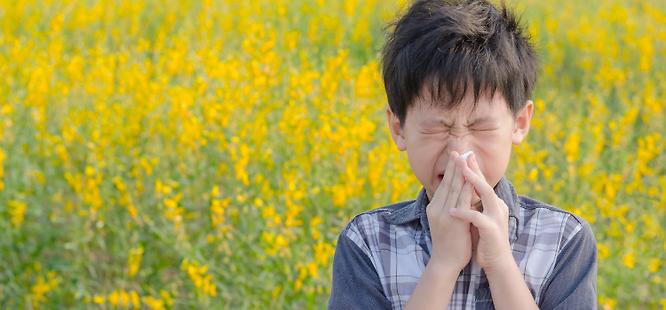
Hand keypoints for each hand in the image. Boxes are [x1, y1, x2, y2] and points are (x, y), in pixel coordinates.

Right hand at [426, 151, 473, 271]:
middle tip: (459, 148)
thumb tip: (458, 194)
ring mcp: (443, 213)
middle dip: (454, 164)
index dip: (451, 168)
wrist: (445, 262)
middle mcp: (437, 207)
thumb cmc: (448, 243)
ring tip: (465, 157)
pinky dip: (465, 187)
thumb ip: (449, 207)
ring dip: (460, 171)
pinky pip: (460, 200)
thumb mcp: (445, 221)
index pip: (444, 183)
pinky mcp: (452, 220)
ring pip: (453, 188)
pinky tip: (470, 178)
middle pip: (447, 181)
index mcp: (435, 207)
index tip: (457, 154)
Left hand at [448, 152, 512, 272]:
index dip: (472, 169)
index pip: (482, 183)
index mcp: (493, 204)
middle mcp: (497, 207)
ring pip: (486, 194)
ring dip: (473, 182)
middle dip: (474, 169)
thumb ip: (474, 204)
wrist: (496, 261)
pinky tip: (452, 211)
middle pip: (485, 183)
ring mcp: (496, 217)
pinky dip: (464, 213)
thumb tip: (462, 189)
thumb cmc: (485, 239)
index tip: (462, 155)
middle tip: (463, 155)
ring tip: (461, 172)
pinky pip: (477, 218)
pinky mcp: (491, 230)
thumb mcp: (479, 217)